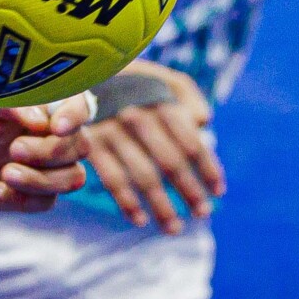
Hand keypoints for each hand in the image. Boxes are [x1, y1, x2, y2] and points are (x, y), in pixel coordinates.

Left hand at [0, 93, 92, 212]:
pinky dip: (20, 198)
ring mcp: (51, 168)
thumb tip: (40, 121)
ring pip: (72, 179)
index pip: (80, 107)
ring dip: (40, 180)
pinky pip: (44, 202)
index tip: (56, 127)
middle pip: (80, 148)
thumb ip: (12, 105)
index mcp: (51, 107)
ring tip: (6, 173)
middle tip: (15, 149)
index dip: (75, 117)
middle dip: (49, 152)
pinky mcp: (37, 194)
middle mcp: (58, 137)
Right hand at [84, 61, 223, 233]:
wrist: (80, 69)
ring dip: (161, 207)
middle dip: (190, 192)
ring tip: (175, 229)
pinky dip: (126, 203)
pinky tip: (140, 220)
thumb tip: (204, 120)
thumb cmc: (130, 79)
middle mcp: (138, 116)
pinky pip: (111, 179)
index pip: (191, 142)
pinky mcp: (90, 144)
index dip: (208, 169)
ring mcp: (112, 131)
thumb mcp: (160, 75)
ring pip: (143, 177)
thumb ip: (187, 94)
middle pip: (171, 163)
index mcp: (160, 100)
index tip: (219, 191)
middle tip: (204, 213)